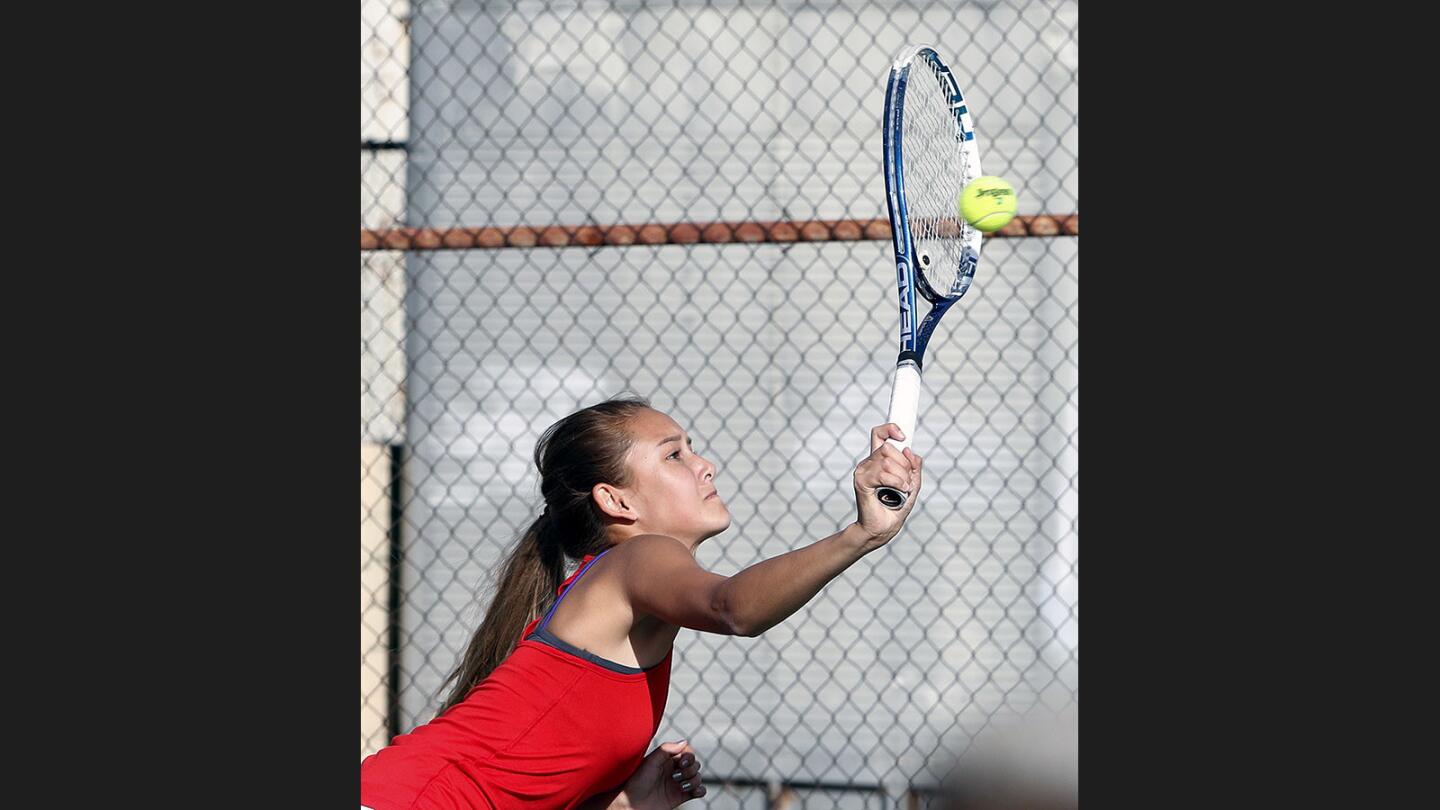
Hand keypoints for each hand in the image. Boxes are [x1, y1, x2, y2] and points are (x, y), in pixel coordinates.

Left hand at [614, 740, 706, 808]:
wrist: (631, 804)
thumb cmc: (636, 782)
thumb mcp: (650, 761)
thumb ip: (666, 749)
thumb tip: (685, 742)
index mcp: (667, 759)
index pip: (687, 752)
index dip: (689, 756)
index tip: (681, 762)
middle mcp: (674, 769)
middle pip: (694, 764)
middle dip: (690, 769)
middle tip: (675, 777)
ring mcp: (678, 783)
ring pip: (697, 777)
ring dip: (694, 780)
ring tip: (681, 786)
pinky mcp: (681, 796)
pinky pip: (698, 791)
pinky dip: (700, 790)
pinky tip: (694, 791)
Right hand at [852, 423, 921, 549]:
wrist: (882, 529)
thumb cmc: (895, 509)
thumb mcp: (913, 485)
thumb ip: (914, 467)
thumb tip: (910, 450)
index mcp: (878, 461)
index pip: (879, 435)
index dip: (890, 428)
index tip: (902, 435)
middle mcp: (868, 463)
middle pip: (888, 447)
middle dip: (904, 464)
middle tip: (906, 481)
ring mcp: (863, 471)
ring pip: (887, 460)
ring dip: (902, 477)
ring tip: (902, 490)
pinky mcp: (861, 481)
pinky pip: (883, 474)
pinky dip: (896, 482)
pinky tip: (899, 491)